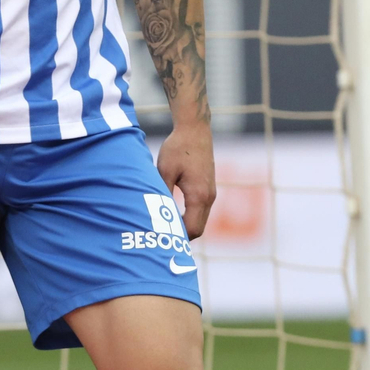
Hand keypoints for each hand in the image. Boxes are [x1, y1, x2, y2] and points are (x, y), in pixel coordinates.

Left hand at [157, 121, 215, 238]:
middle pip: (199, 229)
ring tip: (166, 228)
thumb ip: (163, 194)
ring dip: (186, 227)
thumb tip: (157, 216)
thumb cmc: (178, 148)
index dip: (178, 238)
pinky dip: (190, 217)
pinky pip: (202, 211)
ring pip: (201, 221)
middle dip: (182, 236)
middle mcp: (209, 197)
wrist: (195, 130)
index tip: (161, 240)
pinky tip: (174, 214)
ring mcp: (211, 193)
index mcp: (198, 196)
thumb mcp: (164, 171)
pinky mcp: (209, 188)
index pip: (192, 229)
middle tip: (162, 239)